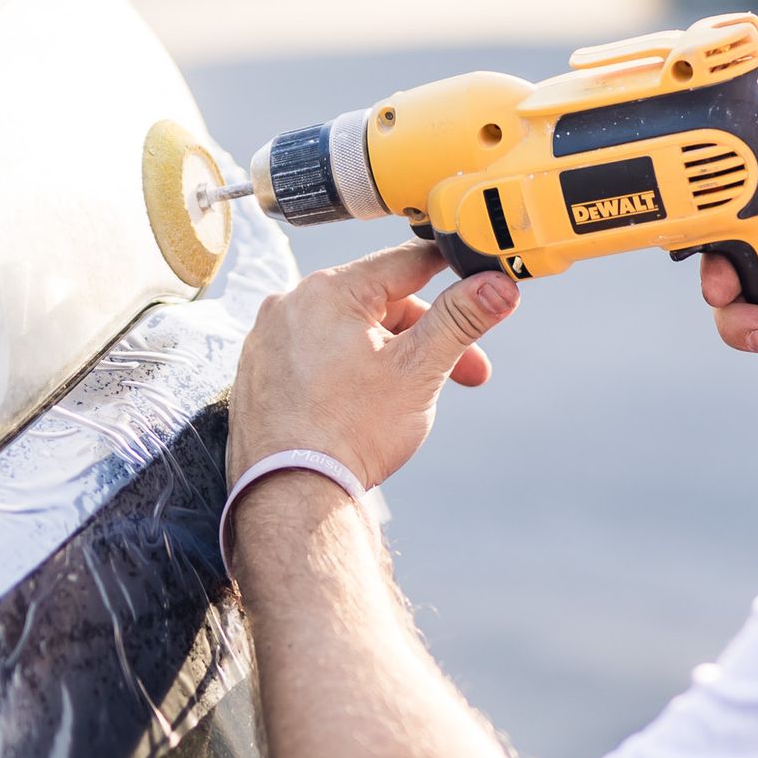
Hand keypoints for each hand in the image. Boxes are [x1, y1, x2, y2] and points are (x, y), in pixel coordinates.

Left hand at [228, 241, 516, 489]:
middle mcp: (290, 304)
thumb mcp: (419, 370)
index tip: (480, 278)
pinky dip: (347, 369)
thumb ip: (460, 320)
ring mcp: (268, 339)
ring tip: (413, 396)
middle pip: (378, 303)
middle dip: (427, 335)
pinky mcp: (259, 373)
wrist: (291, 495)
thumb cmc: (352, 432)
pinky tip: (366, 404)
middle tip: (466, 370)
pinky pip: (315, 355)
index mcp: (329, 291)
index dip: (452, 270)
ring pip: (348, 331)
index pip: (406, 263)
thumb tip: (498, 286)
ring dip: (389, 354)